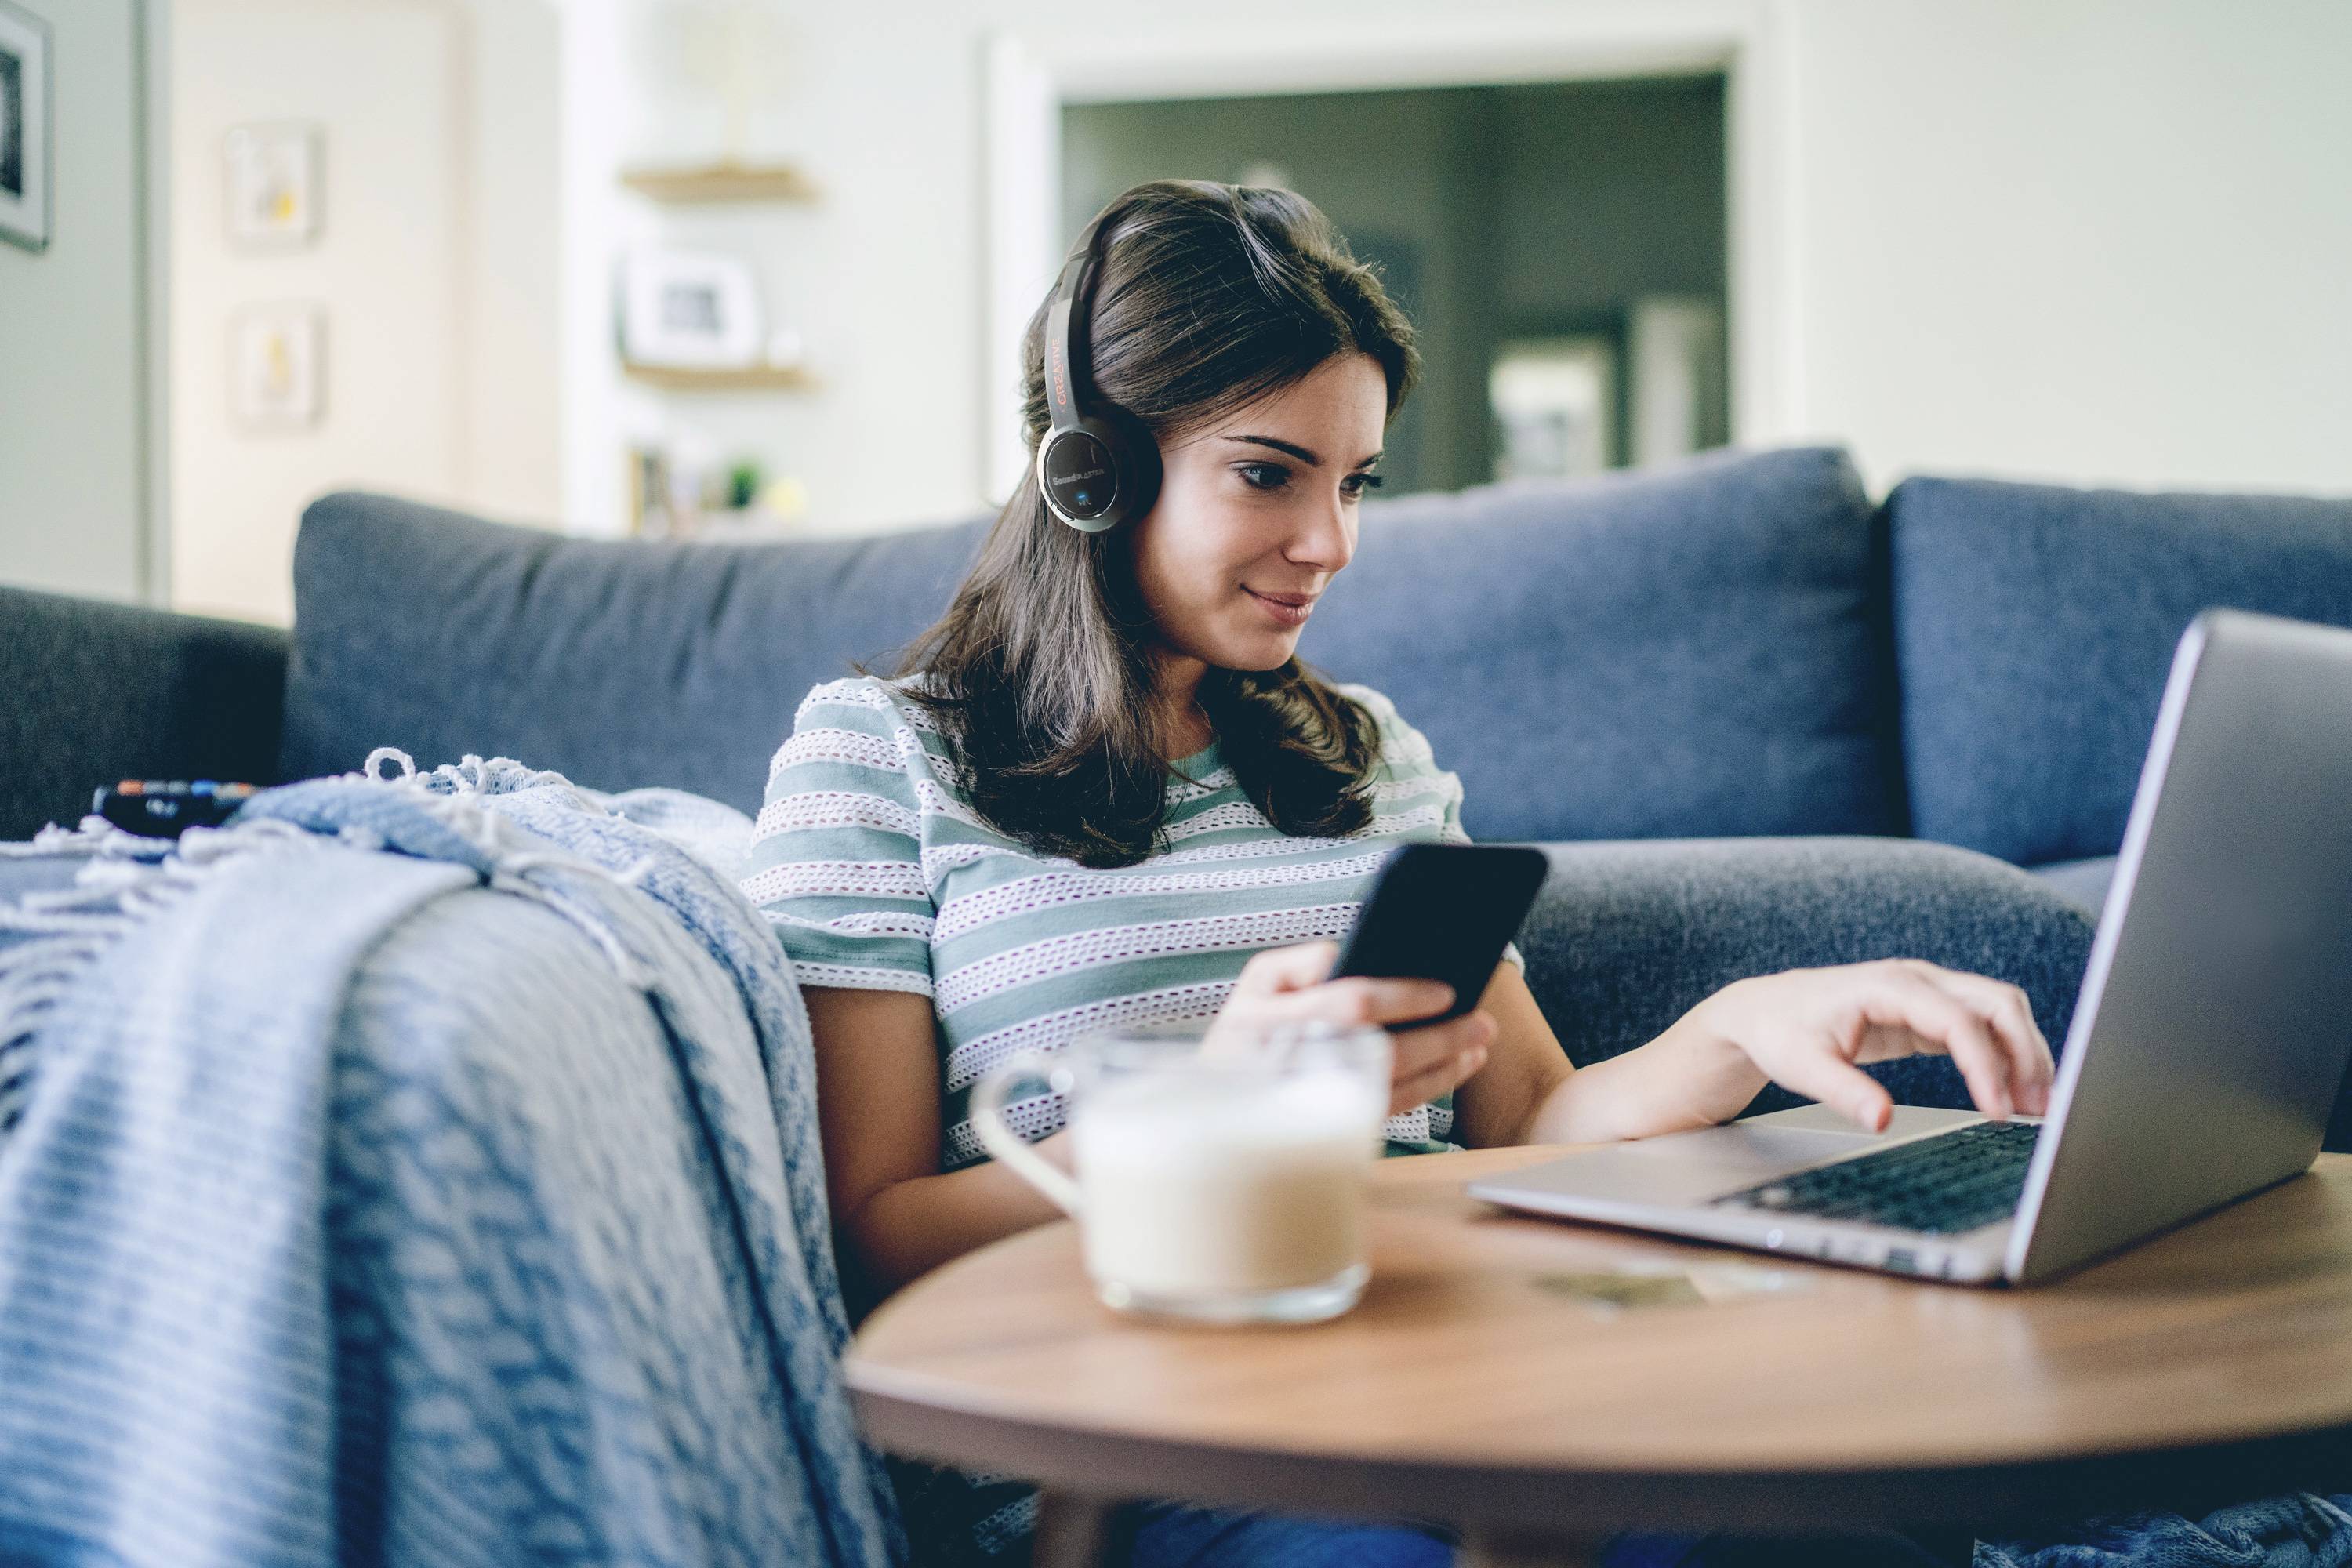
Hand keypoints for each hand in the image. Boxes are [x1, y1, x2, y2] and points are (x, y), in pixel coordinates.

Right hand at [1211, 938, 1497, 1117]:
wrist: (1217, 1107)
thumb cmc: (1247, 1028)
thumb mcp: (1258, 983)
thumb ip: (1301, 962)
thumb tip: (1350, 957)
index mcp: (1274, 1019)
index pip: (1351, 1004)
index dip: (1402, 997)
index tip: (1445, 991)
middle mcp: (1297, 1064)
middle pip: (1384, 1050)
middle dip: (1439, 1036)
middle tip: (1484, 1020)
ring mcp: (1315, 1101)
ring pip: (1395, 1085)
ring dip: (1445, 1064)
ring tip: (1480, 1040)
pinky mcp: (1333, 1125)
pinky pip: (1393, 1108)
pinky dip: (1432, 1085)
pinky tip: (1458, 1065)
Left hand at [1681, 958, 2054, 1131]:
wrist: (1764, 1011)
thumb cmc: (1781, 1031)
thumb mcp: (1802, 1066)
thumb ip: (1843, 1091)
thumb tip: (1883, 1119)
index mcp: (1888, 986)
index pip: (1958, 1020)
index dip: (1986, 1065)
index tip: (1999, 1111)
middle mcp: (1916, 980)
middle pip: (1997, 1003)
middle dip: (2027, 1052)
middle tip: (2042, 1107)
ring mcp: (1926, 993)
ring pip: (1998, 1011)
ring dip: (2024, 1053)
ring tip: (2037, 1106)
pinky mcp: (1927, 1014)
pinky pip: (1981, 1028)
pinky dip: (2004, 1056)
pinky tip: (2010, 1093)